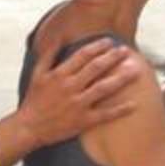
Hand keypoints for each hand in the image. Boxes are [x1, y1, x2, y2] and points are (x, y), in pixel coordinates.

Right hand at [18, 38, 137, 147]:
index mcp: (60, 74)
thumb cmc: (33, 100)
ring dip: (121, 78)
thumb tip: (58, 38)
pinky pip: (105, 114)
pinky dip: (120, 109)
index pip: (83, 55)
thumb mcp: (37, 74)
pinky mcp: (83, 121)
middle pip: (97, 68)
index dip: (98, 47)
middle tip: (127, 51)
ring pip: (104, 88)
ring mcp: (78, 104)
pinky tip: (134, 104)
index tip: (110, 42)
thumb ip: (48, 55)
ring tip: (135, 70)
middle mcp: (70, 87)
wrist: (29, 128)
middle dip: (113, 57)